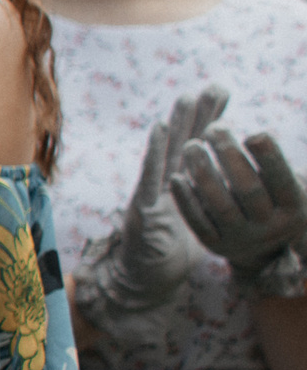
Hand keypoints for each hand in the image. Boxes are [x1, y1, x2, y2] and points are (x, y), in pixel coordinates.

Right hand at [77, 90, 221, 324]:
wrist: (143, 281)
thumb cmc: (169, 253)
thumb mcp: (197, 221)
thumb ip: (204, 198)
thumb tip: (225, 179)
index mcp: (181, 186)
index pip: (198, 147)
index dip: (209, 121)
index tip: (223, 94)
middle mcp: (164, 185)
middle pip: (183, 143)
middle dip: (197, 115)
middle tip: (211, 87)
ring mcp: (151, 194)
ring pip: (166, 154)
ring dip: (176, 124)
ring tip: (185, 98)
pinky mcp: (143, 208)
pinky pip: (150, 177)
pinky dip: (155, 152)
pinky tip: (160, 130)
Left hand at [171, 122, 306, 296]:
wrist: (262, 248)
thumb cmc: (272, 201)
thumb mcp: (283, 187)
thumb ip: (272, 167)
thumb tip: (256, 137)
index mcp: (292, 208)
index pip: (282, 180)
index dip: (269, 157)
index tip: (253, 133)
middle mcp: (269, 226)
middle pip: (248, 189)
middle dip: (230, 156)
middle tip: (213, 128)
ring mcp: (242, 238)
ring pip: (221, 206)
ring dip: (203, 173)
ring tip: (191, 145)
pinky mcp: (216, 245)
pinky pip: (199, 222)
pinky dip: (186, 200)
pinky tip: (176, 178)